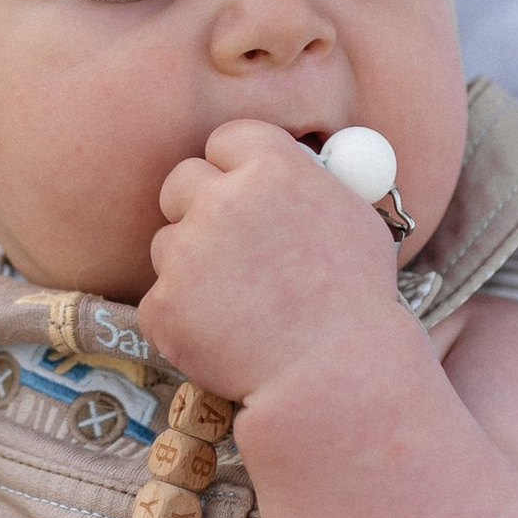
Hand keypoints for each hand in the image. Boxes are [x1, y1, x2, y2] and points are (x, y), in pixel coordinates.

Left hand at [141, 120, 402, 409]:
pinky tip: (225, 337)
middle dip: (198, 206)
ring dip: (192, 266)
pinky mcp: (163, 304)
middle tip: (225, 243)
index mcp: (273, 168)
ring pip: (167, 243)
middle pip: (181, 180)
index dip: (233, 164)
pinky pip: (160, 298)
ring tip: (242, 306)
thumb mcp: (354, 220)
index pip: (226, 139)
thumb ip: (310, 183)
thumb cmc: (357, 303)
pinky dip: (183, 318)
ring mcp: (186, 254)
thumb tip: (289, 161)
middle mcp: (222, 201)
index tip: (240, 186)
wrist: (335, 378)